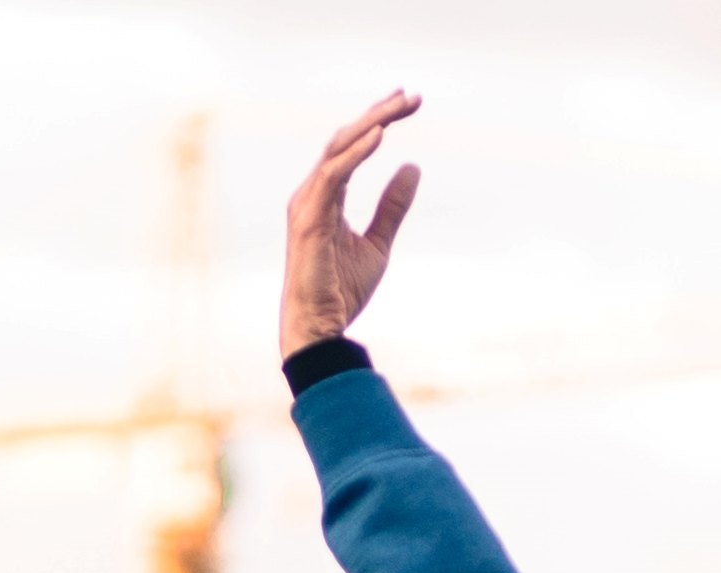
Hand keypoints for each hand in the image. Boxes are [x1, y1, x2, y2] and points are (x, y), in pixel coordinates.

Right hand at [282, 91, 421, 359]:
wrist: (321, 327)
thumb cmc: (342, 291)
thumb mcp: (378, 242)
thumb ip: (392, 207)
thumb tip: (413, 166)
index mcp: (325, 196)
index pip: (351, 147)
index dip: (377, 121)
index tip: (406, 102)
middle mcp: (312, 193)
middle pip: (344, 139)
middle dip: (378, 114)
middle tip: (410, 96)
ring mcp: (307, 203)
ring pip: (337, 149)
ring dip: (371, 125)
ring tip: (399, 107)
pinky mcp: (309, 219)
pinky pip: (333, 176)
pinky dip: (356, 154)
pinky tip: (379, 136)